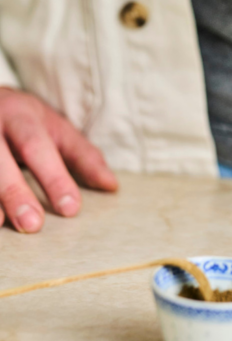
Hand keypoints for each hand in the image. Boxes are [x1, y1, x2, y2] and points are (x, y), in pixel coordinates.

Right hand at [0, 87, 117, 232]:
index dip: (54, 177)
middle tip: (33, 224)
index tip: (71, 208)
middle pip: (2, 160)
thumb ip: (81, 155)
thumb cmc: (24, 120)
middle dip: (16, 192)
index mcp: (22, 115)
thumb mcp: (55, 128)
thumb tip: (111, 186)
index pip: (39, 146)